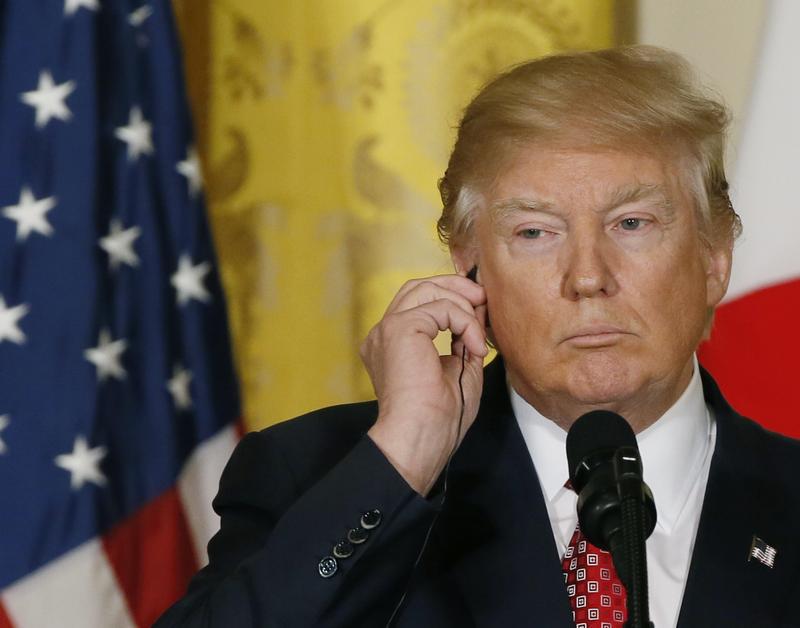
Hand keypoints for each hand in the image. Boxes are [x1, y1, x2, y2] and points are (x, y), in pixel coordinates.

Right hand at [361, 273, 487, 494]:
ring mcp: (388, 328)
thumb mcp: (458, 368)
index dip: (450, 299)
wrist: (421, 435)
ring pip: (427, 289)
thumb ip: (464, 337)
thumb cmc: (437, 417)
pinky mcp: (400, 327)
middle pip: (418, 286)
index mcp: (393, 344)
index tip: (479, 311)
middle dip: (454, 287)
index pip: (418, 303)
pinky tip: (472, 347)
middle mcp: (384, 332)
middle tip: (482, 299)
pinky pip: (442, 307)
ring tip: (478, 334)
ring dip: (462, 305)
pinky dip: (465, 323)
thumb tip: (478, 309)